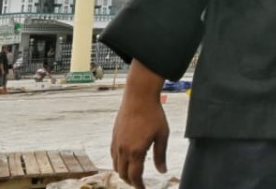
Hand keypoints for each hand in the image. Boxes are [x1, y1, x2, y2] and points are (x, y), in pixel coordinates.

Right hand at [111, 62, 168, 188]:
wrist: (139, 96)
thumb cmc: (153, 114)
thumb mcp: (162, 135)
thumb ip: (161, 155)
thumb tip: (162, 171)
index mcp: (136, 151)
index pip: (135, 176)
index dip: (139, 186)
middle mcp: (123, 149)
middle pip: (123, 174)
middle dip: (131, 181)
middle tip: (139, 183)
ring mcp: (116, 142)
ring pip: (116, 165)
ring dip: (123, 172)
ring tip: (132, 174)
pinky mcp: (114, 135)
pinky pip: (113, 155)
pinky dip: (118, 162)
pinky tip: (126, 160)